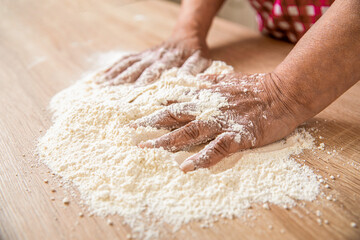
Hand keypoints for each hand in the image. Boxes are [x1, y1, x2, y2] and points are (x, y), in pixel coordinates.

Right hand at [95, 37, 210, 85]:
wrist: (188, 35)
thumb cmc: (195, 52)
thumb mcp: (201, 60)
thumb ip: (193, 69)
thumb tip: (183, 79)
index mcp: (168, 61)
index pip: (153, 74)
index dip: (142, 85)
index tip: (132, 96)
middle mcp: (153, 58)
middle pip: (135, 71)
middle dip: (122, 84)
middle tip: (109, 97)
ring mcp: (145, 56)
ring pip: (127, 66)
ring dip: (113, 77)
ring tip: (99, 89)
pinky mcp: (141, 56)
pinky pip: (124, 61)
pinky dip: (112, 69)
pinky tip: (101, 78)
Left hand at [132, 73, 301, 171]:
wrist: (284, 92)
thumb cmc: (258, 87)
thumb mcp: (230, 78)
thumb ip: (210, 80)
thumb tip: (196, 79)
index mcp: (207, 95)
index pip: (176, 101)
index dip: (156, 107)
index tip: (138, 114)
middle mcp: (209, 108)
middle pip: (174, 116)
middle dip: (151, 124)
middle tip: (131, 132)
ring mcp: (222, 122)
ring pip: (189, 132)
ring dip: (167, 141)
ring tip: (147, 148)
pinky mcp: (238, 136)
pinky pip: (216, 149)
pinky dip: (201, 158)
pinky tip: (185, 167)